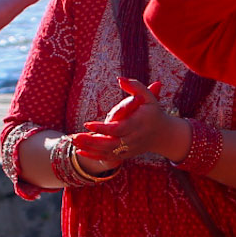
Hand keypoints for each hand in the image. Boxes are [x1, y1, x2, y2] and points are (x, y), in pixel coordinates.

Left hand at [73, 79, 188, 167]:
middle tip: (74, 136)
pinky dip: (93, 156)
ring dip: (89, 148)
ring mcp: (128, 149)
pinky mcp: (125, 155)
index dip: (102, 128)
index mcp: (137, 124)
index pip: (118, 128)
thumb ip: (135, 86)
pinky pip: (107, 158)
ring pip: (107, 152)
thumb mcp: (148, 97)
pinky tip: (79, 151)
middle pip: (110, 143)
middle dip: (91, 141)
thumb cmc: (152, 112)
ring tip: (73, 141)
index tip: (87, 124)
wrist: (163, 135)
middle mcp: (132, 139)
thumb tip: (119, 79)